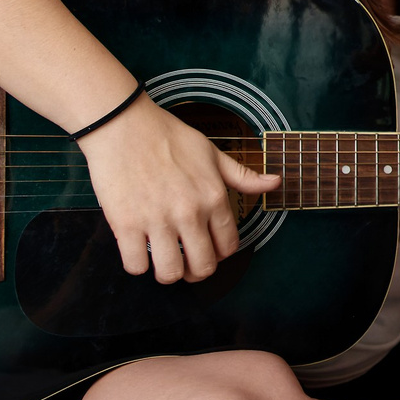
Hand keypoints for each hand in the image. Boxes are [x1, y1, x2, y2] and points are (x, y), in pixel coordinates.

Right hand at [76, 97, 280, 282]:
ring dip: (168, 273)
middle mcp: (189, 213)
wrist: (123, 125)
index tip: (209, 249)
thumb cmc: (167, 136)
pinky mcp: (126, 224)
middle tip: (186, 263)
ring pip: (170, 273)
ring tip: (162, 260)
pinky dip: (137, 265)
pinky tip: (138, 251)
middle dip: (196, 272)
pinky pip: (135, 265)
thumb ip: (243, 176)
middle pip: (202, 267)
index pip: (228, 246)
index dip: (220, 254)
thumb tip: (275, 181)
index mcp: (213, 197)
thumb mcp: (212, 152)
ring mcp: (157, 220)